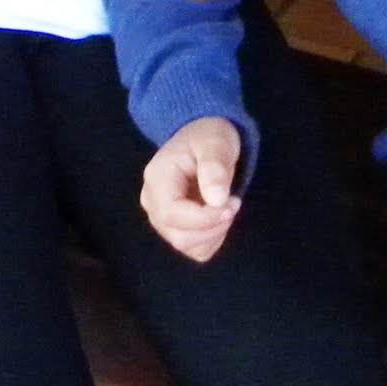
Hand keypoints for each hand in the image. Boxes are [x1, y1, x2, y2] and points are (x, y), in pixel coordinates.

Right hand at [140, 118, 242, 262]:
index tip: (232, 204)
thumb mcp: (216, 141)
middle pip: (178, 235)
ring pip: (186, 245)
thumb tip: (216, 200)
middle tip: (234, 202)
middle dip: (212, 226)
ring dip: (214, 233)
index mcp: (157, 178)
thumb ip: (214, 166)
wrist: (203, 138)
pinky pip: (194, 249)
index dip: (203, 218)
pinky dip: (212, 239)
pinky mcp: (174, 228)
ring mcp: (161, 218)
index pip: (171, 214)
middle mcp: (152, 202)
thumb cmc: (208, 136)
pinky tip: (219, 217)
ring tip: (228, 206)